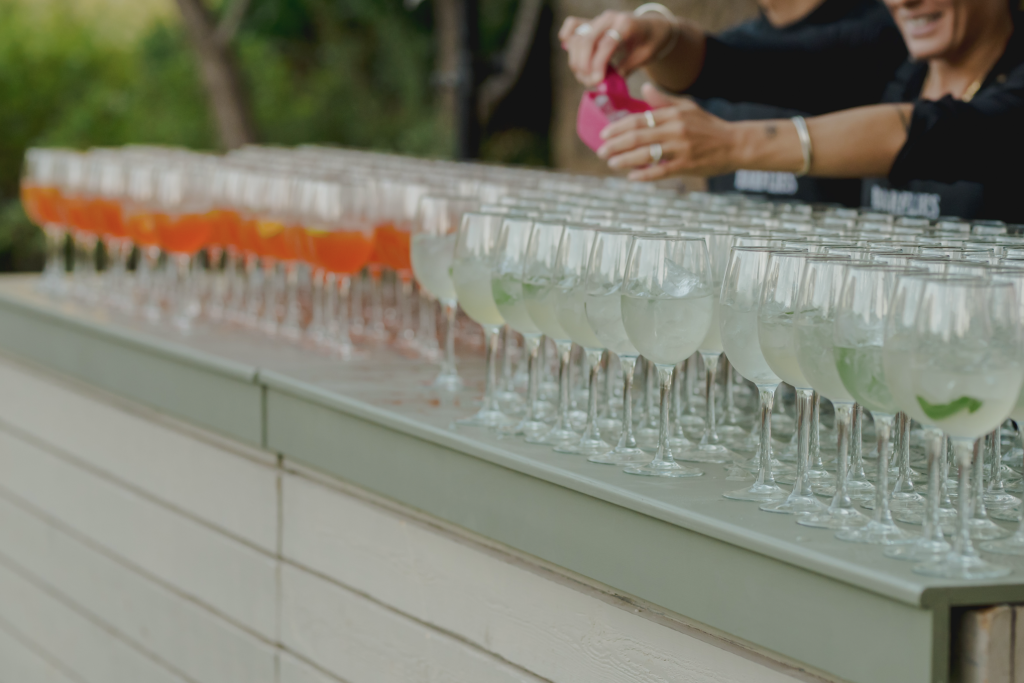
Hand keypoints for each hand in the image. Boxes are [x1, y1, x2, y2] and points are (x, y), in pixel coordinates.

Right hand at [558, 11, 673, 86]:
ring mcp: (597, 20)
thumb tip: (605, 83)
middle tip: (591, 83)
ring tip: (586, 78)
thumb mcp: (645, 56)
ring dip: (576, 62)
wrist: (651, 27)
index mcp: (626, 24)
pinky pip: (572, 25)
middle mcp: (608, 18)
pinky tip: (570, 52)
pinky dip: (567, 38)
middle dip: (584, 66)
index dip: (598, 64)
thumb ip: (626, 68)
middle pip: (586, 41)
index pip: (606, 43)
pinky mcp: (590, 23)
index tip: (597, 82)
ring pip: (577, 38)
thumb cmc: (650, 43)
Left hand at [596, 84, 740, 180]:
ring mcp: (681, 149)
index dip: (618, 127)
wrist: (735, 144)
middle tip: (601, 151)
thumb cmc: (708, 125)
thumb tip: (644, 87)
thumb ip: (664, 100)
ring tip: (612, 163)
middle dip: (616, 145)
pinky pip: (660, 171)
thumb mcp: (688, 107)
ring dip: (625, 160)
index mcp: (673, 114)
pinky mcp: (686, 166)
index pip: (639, 119)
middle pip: (638, 137)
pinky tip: (631, 176)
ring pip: (646, 154)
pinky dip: (644, 174)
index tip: (604, 134)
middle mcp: (676, 130)